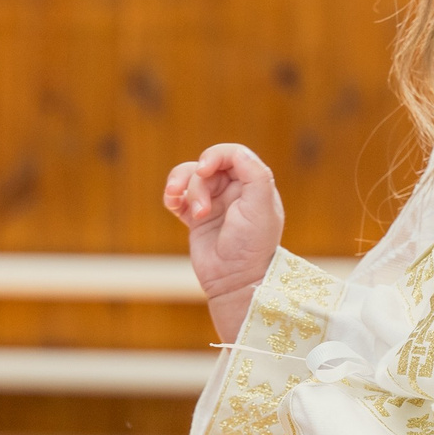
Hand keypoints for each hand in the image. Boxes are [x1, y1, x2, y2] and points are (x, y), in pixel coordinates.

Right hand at [164, 143, 285, 337]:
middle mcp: (233, 191)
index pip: (232, 155)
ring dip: (182, 187)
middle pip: (207, 166)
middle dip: (199, 182)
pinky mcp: (195, 217)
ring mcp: (213, 203)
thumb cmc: (252, 246)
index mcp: (252, 185)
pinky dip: (171, 195)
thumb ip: (254, 174)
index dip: (215, 156)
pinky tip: (172, 204)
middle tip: (202, 210)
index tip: (204, 170)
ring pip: (189, 177)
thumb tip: (236, 152)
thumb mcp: (262, 207)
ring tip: (185, 208)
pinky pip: (178, 196)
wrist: (235, 281)